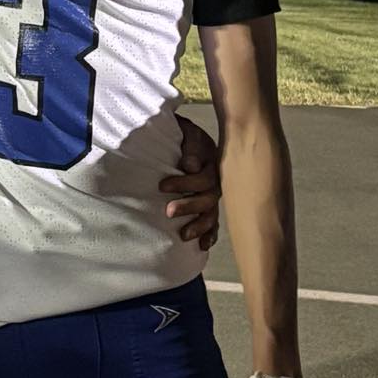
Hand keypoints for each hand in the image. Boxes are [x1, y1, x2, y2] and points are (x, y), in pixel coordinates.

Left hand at [160, 113, 220, 249]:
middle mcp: (215, 181)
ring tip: (183, 235)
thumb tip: (191, 166)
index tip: (162, 186)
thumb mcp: (187, 132)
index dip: (185, 184)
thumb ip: (190, 145)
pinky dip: (210, 235)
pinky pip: (214, 223)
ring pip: (211, 214)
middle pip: (208, 198)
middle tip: (169, 211)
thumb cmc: (184, 135)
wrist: (188, 136)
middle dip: (189, 206)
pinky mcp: (208, 206)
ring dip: (199, 225)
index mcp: (211, 163)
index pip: (203, 178)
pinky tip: (203, 245)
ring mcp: (212, 195)